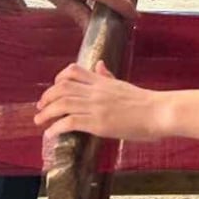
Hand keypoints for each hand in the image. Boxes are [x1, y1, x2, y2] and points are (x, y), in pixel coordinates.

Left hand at [33, 62, 163, 139]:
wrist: (158, 111)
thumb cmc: (145, 102)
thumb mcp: (123, 84)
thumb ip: (108, 76)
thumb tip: (99, 65)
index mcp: (102, 81)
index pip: (73, 71)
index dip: (57, 79)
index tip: (53, 89)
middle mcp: (96, 91)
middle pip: (61, 88)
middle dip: (47, 97)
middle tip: (40, 108)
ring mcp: (96, 106)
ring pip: (62, 103)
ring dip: (46, 113)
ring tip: (39, 121)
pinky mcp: (98, 123)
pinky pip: (70, 121)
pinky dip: (56, 127)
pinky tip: (51, 133)